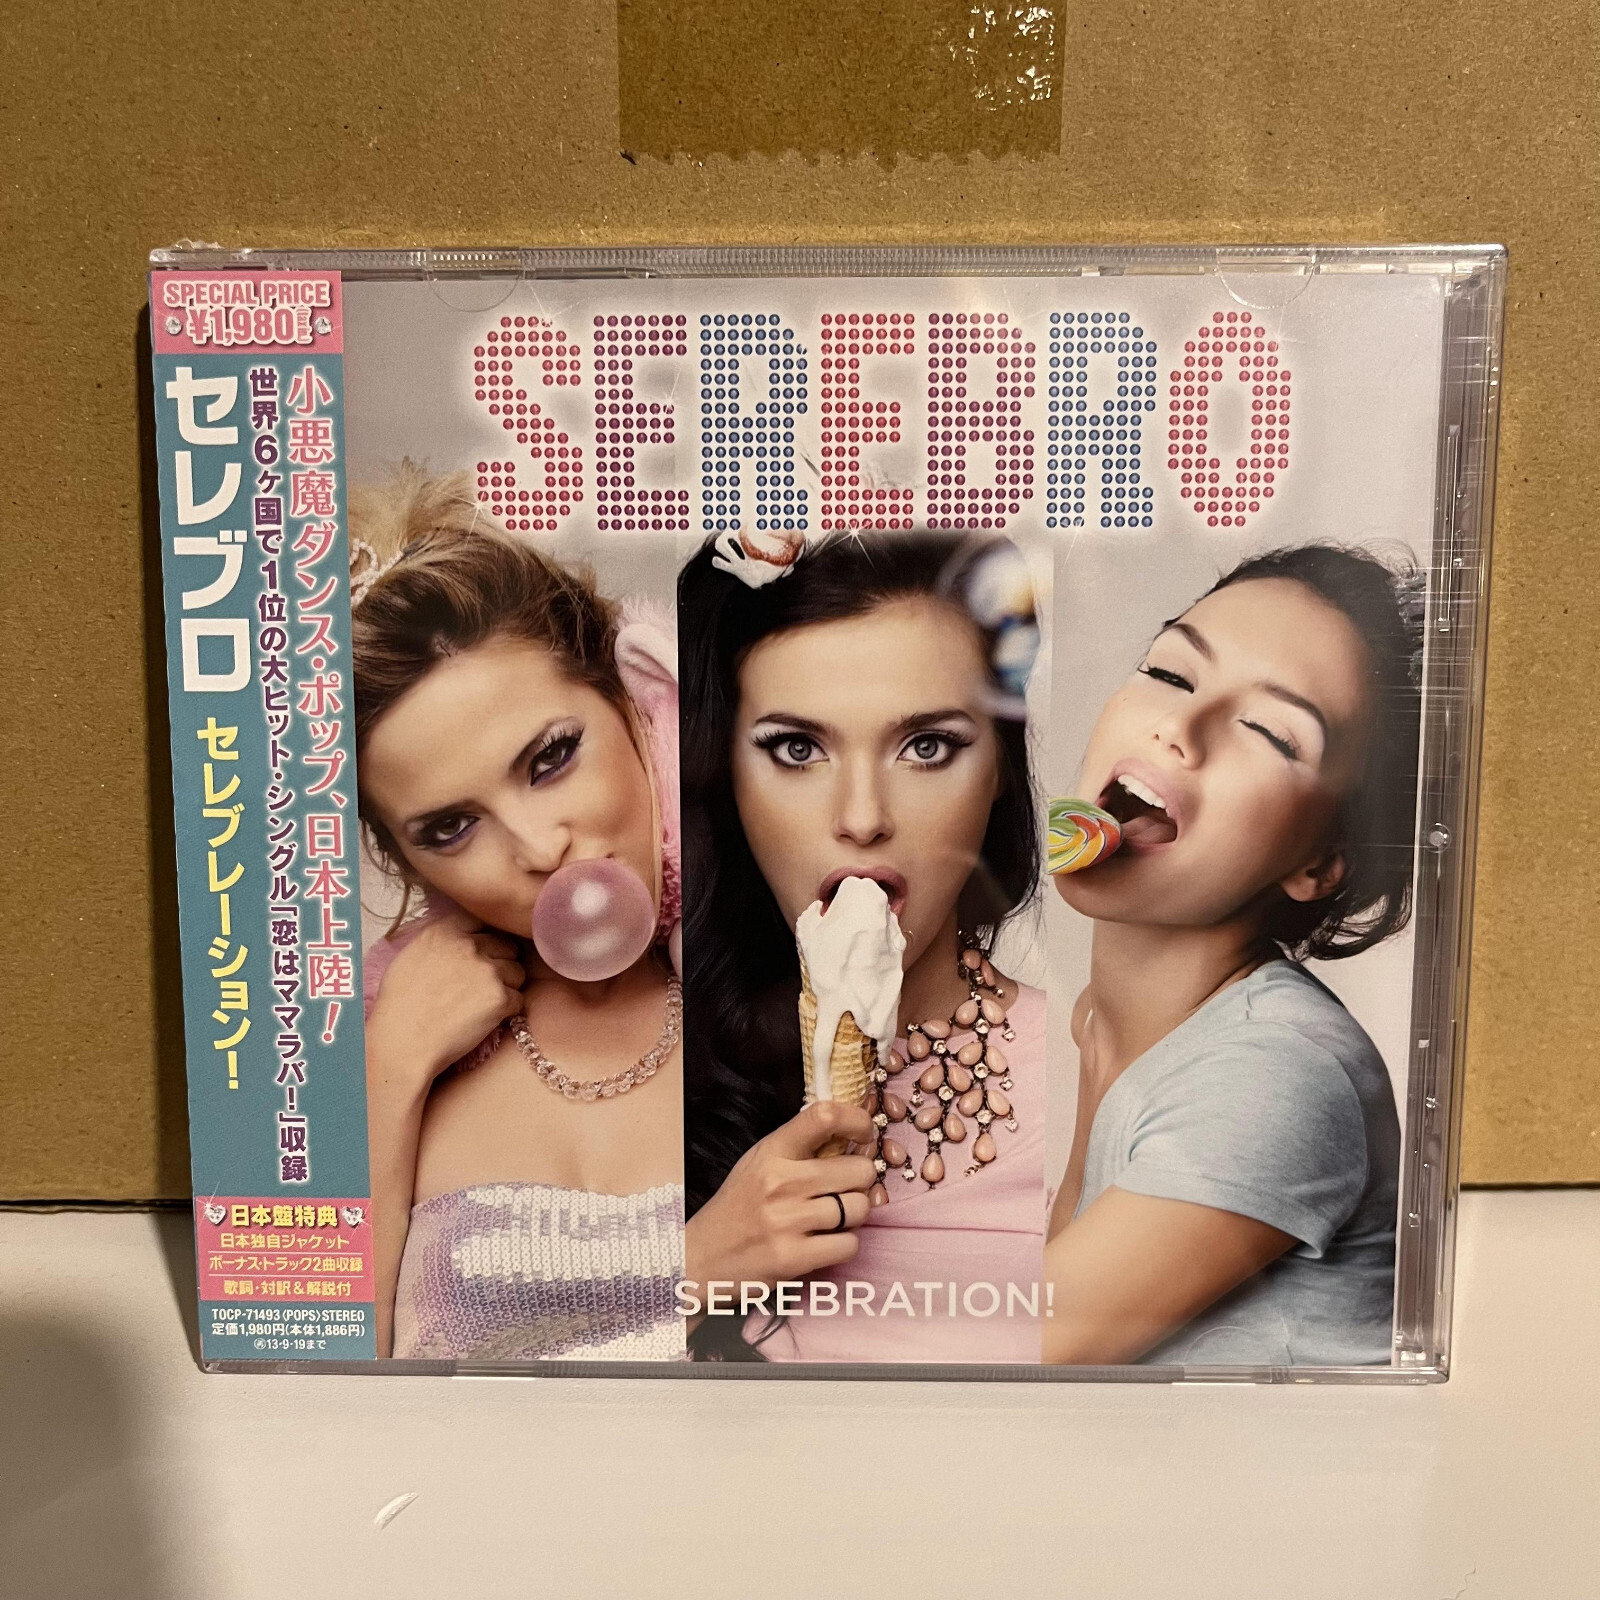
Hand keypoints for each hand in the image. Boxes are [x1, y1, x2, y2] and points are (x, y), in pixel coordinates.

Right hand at [365, 909, 525, 1105]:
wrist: (402, 1044)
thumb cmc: (400, 1007)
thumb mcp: (413, 957)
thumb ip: (443, 941)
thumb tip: (465, 938)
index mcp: (445, 931)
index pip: (483, 920)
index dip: (487, 938)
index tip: (481, 954)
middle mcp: (469, 944)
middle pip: (507, 946)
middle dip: (501, 963)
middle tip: (483, 985)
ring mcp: (487, 970)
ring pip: (517, 972)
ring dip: (507, 987)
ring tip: (481, 1005)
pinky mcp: (500, 997)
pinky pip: (518, 999)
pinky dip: (507, 1011)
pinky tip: (485, 1020)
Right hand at [685, 1099, 877, 1295]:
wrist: (700, 1257)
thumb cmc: (738, 1207)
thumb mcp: (760, 1162)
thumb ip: (801, 1147)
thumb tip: (858, 1136)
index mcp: (772, 1151)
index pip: (824, 1117)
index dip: (857, 1120)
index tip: (865, 1132)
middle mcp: (779, 1182)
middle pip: (858, 1170)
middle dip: (861, 1180)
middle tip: (845, 1188)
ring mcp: (786, 1221)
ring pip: (859, 1208)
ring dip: (854, 1215)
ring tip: (833, 1217)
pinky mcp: (792, 1258)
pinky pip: (850, 1244)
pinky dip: (845, 1244)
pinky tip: (825, 1241)